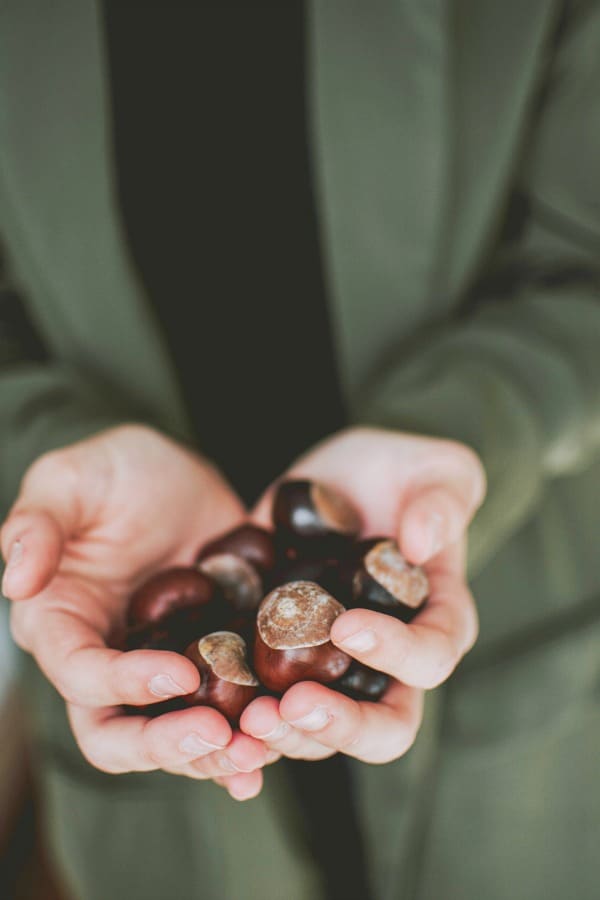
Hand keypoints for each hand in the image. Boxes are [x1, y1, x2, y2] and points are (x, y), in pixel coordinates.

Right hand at [1, 424, 270, 799]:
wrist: (177, 474)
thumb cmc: (113, 470)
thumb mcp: (71, 478)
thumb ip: (38, 524)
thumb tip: (15, 582)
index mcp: (61, 622)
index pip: (81, 674)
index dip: (125, 684)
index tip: (182, 672)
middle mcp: (104, 658)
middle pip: (116, 733)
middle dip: (165, 745)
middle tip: (219, 736)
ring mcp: (156, 667)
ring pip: (169, 737)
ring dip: (211, 754)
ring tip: (259, 749)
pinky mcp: (206, 663)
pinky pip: (218, 713)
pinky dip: (242, 736)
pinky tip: (275, 745)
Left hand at [241, 426, 484, 763]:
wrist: (339, 480)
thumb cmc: (400, 473)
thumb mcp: (436, 468)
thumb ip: (443, 501)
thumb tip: (422, 542)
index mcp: (435, 621)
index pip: (430, 658)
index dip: (396, 654)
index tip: (347, 627)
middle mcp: (388, 662)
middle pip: (382, 727)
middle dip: (339, 726)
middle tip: (291, 705)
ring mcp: (331, 669)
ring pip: (319, 731)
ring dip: (285, 735)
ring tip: (246, 716)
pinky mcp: (281, 661)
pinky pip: (266, 707)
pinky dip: (241, 722)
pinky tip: (210, 714)